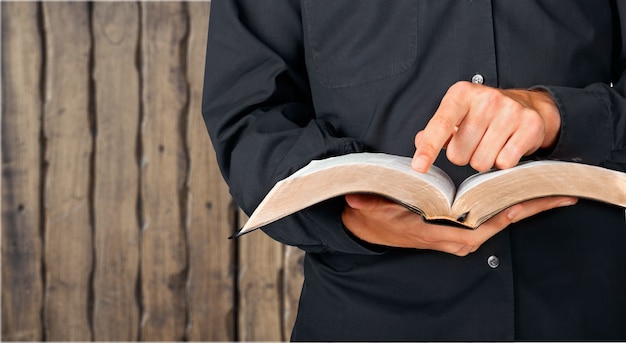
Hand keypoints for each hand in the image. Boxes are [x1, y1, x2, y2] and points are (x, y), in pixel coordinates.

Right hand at [342, 193, 576, 255]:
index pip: (477, 228)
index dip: (504, 216)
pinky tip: (524, 193)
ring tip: (548, 191)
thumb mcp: (371, 209)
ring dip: (522, 207)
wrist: (369, 226)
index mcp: (436, 234)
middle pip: (497, 224)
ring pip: (496, 221)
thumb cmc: (375, 217)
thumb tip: (358, 199)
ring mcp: (458, 234)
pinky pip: (490, 218)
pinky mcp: (459, 227)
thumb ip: (370, 204)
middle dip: (526, 210)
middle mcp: (452, 238)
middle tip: (555, 194)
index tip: (524, 202)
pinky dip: (509, 206)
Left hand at [412, 82, 560, 172]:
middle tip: (474, 142)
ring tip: (491, 143)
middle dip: (463, 156)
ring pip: (481, 162)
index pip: (440, 125)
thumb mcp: (455, 114)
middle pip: (459, 154)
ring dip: (483, 160)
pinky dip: (503, 162)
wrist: (527, 105)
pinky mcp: (530, 125)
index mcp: (461, 94)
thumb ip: (435, 130)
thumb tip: (419, 141)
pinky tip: (507, 146)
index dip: (429, 149)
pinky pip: (505, 163)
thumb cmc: (483, 113)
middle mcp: (486, 99)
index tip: (419, 167)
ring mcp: (510, 111)